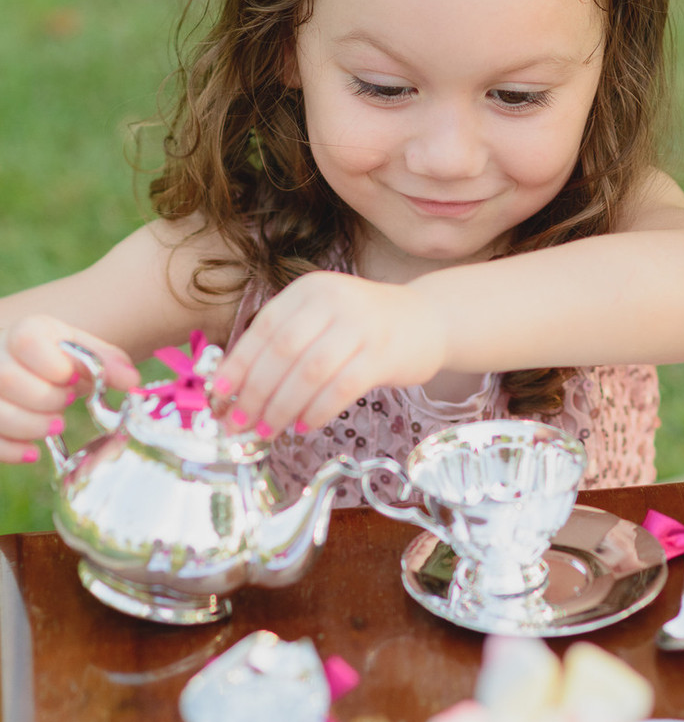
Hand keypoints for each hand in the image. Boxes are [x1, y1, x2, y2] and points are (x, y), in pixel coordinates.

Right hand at [0, 315, 139, 462]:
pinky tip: (33, 452)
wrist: (23, 366)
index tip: (73, 380)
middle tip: (65, 405)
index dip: (54, 366)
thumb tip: (133, 382)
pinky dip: (12, 451)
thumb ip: (106, 363)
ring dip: (30, 427)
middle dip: (45, 400)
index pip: (27, 342)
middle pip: (7, 379)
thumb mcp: (81, 352)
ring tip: (54, 426)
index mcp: (25, 332)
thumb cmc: (56, 359)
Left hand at [214, 271, 447, 435]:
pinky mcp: (383, 354)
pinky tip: (303, 426)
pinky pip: (341, 388)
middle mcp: (333, 300)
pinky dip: (317, 410)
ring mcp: (361, 326)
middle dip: (255, 392)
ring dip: (282, 407)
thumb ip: (285, 343)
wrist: (428, 319)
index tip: (218, 395)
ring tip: (266, 431)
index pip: (264, 328)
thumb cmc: (364, 326)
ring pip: (309, 372)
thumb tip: (235, 388)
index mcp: (310, 290)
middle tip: (238, 423)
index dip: (238, 363)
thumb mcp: (322, 318)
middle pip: (282, 351)